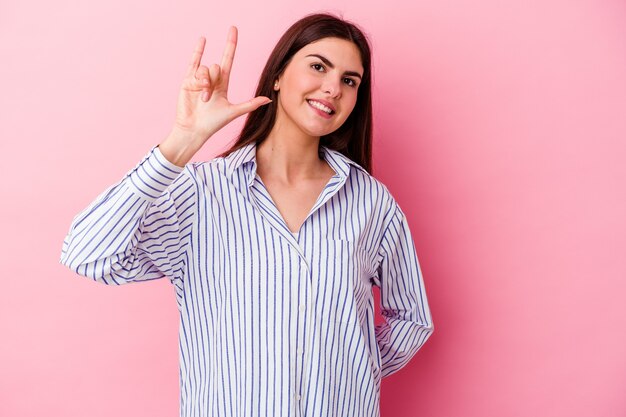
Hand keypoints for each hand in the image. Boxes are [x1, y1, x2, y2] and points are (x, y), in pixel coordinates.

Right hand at [163, 26, 271, 162]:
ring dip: (204, 82)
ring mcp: (199, 80)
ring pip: (205, 68)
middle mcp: (212, 80)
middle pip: (216, 66)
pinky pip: (193, 63)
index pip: (228, 60)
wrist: (194, 129)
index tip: (233, 29)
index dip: (231, 45)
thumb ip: (250, 104)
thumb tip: (268, 99)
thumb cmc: (213, 123)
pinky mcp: (188, 81)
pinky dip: (198, 51)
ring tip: (201, 97)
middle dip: (213, 80)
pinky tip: (203, 40)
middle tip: (208, 97)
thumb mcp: (234, 112)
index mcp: (222, 84)